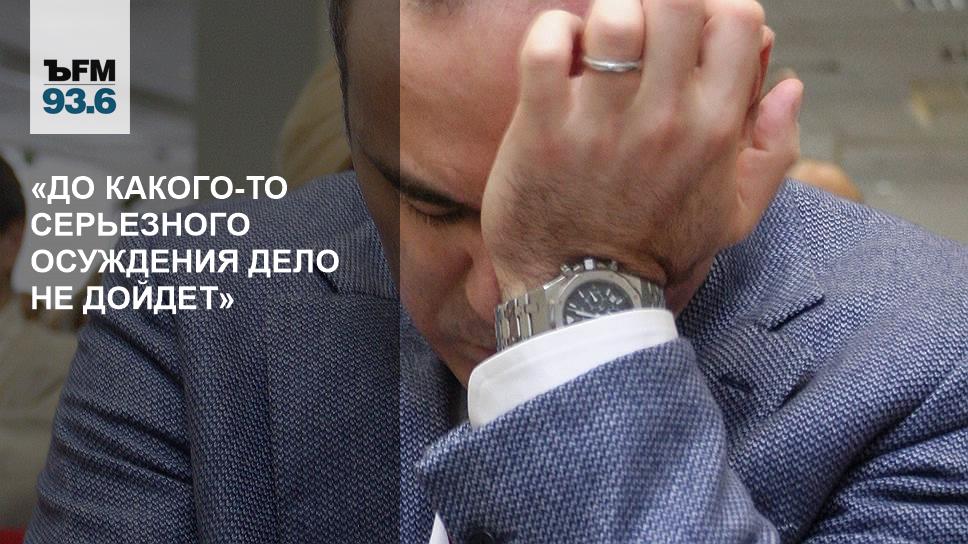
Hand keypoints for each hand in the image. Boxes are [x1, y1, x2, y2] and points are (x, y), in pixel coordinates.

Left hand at [480, 0, 802, 307]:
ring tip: (597, 44)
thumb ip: (774, 151)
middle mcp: (664, 120)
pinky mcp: (542, 131)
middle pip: (677, 2)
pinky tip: (558, 55)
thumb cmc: (652, 250)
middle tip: (641, 28)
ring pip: (614, 18)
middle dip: (659, 2)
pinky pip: (546, 48)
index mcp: (715, 129)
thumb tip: (789, 88)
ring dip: (605, 16)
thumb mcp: (732, 216)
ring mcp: (601, 125)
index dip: (713, 9)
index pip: (737, 19)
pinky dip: (551, 35)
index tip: (688, 32)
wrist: (582, 298)